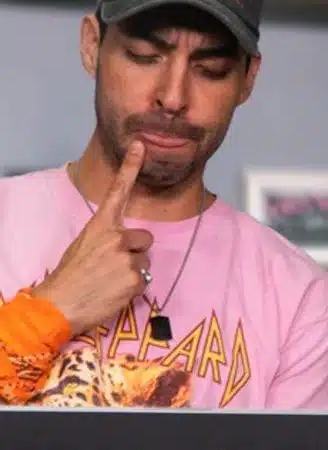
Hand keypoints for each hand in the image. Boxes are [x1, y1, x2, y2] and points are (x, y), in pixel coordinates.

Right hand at [35, 143, 152, 335]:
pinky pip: (146, 279)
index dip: (131, 167)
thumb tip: (124, 242)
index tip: (142, 145)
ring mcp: (127, 257)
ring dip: (134, 270)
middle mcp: (116, 236)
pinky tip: (115, 291)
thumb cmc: (70, 276)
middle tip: (113, 266)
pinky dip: (134, 287)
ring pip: (146, 260)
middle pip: (145, 238)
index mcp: (100, 226)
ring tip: (111, 280)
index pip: (118, 191)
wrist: (60, 304)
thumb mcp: (83, 246)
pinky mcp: (135, 277)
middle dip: (135, 251)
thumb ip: (106, 238)